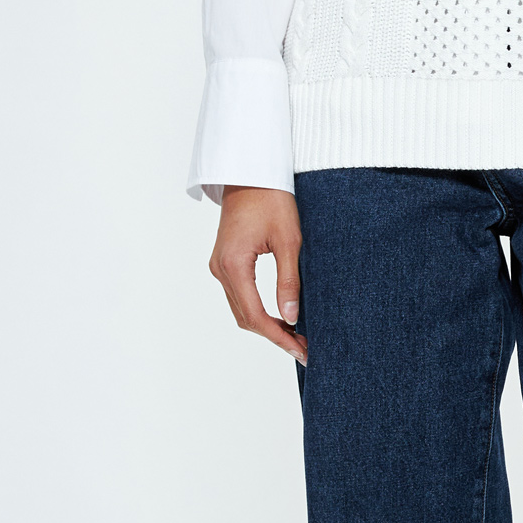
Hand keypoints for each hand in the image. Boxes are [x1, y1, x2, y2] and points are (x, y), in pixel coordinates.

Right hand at [208, 186, 305, 364]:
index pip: (255, 316)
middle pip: (245, 317)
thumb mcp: (289, 241)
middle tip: (303, 347)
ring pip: (240, 308)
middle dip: (274, 335)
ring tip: (296, 335)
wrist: (251, 171)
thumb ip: (289, 282)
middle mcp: (220, 268)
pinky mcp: (224, 261)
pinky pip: (238, 295)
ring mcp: (219, 265)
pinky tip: (279, 314)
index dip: (279, 338)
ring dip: (265, 325)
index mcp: (234, 265)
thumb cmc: (272, 199)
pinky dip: (257, 309)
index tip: (301, 350)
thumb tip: (291, 317)